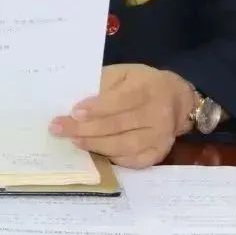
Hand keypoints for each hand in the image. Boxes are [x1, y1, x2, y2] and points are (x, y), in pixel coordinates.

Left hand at [50, 64, 195, 168]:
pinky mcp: (158, 154)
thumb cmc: (141, 83)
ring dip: (94, 145)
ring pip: (123, 146)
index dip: (96, 108)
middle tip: (59, 129)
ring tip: (73, 140)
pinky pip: (131, 161)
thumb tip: (72, 100)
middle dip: (85, 128)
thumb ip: (101, 84)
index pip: (120, 100)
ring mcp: (160, 138)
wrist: (177, 100)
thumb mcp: (123, 73)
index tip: (73, 112)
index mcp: (147, 88)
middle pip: (118, 125)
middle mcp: (157, 115)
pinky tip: (93, 153)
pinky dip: (110, 158)